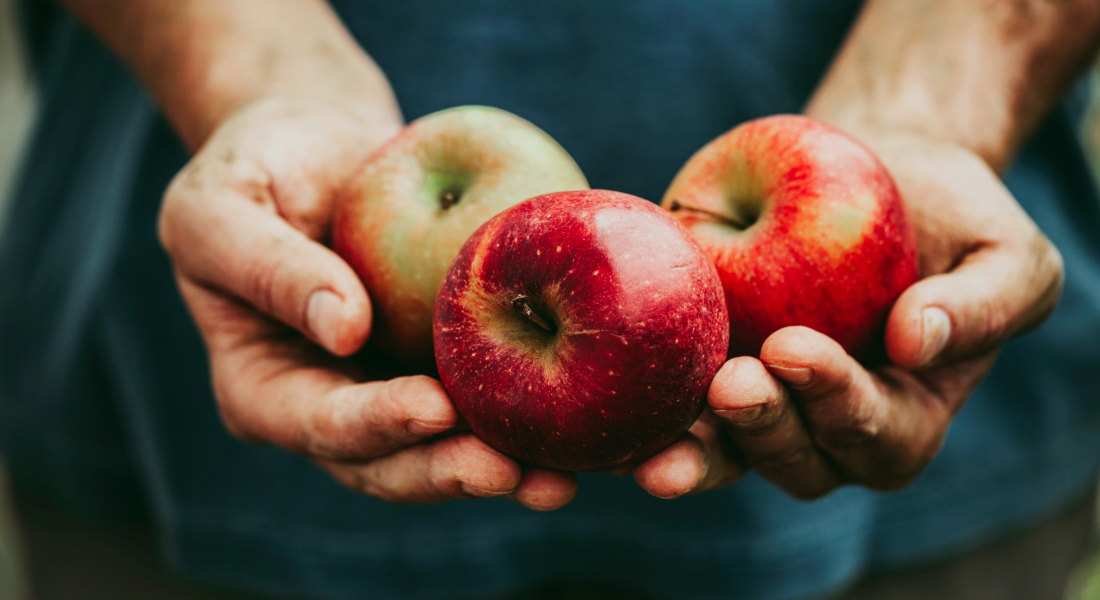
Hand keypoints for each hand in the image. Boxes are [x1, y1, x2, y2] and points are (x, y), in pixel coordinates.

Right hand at [159, 96, 576, 509]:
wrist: (318, 144)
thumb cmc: (253, 167)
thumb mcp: (220, 206)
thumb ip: (268, 268)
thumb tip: (344, 329)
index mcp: (264, 390)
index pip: (318, 423)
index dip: (375, 424)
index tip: (432, 407)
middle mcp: (331, 406)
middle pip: (390, 463)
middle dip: (450, 471)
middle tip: (513, 472)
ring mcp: (391, 391)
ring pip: (446, 449)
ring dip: (502, 468)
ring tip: (560, 479)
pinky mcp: (444, 364)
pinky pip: (487, 397)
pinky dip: (530, 418)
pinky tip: (582, 423)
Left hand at [630, 131, 1062, 498]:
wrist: (869, 170)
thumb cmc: (949, 216)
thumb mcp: (1004, 252)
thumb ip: (985, 305)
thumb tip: (916, 343)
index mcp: (904, 416)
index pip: (876, 433)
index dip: (837, 402)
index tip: (795, 349)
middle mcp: (827, 427)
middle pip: (797, 460)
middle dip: (762, 428)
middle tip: (730, 382)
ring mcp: (762, 406)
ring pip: (728, 454)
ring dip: (696, 449)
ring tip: (662, 436)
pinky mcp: (704, 370)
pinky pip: (673, 409)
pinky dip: (645, 414)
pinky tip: (614, 410)